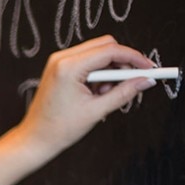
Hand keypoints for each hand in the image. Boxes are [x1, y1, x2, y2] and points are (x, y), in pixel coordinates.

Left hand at [14, 36, 155, 163]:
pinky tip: (95, 93)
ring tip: (104, 95)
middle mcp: (61, 59)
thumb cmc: (59, 129)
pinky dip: (98, 73)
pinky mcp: (59, 67)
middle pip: (105, 45)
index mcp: (68, 67)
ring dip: (109, 70)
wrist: (34, 139)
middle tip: (131, 82)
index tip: (149, 68)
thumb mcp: (97, 111)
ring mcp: (58, 61)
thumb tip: (147, 80)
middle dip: (122, 62)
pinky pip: (87, 61)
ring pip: (97, 52)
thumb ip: (125, 92)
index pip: (111, 51)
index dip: (134, 58)